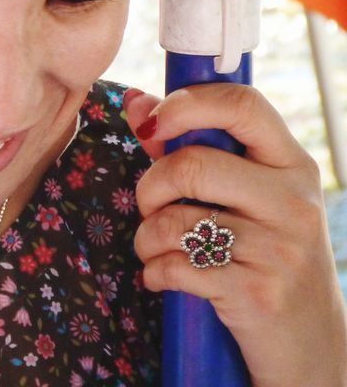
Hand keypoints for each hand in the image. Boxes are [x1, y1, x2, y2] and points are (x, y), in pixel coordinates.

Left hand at [124, 86, 346, 386]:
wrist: (310, 344)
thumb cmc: (265, 256)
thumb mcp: (246, 196)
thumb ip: (189, 146)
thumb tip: (136, 103)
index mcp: (293, 165)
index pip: (242, 104)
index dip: (185, 104)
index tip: (151, 125)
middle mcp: (295, 201)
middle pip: (192, 164)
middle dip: (150, 187)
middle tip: (150, 207)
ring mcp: (281, 249)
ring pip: (175, 220)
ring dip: (146, 237)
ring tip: (156, 247)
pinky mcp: (259, 294)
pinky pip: (175, 266)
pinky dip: (154, 272)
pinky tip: (163, 277)